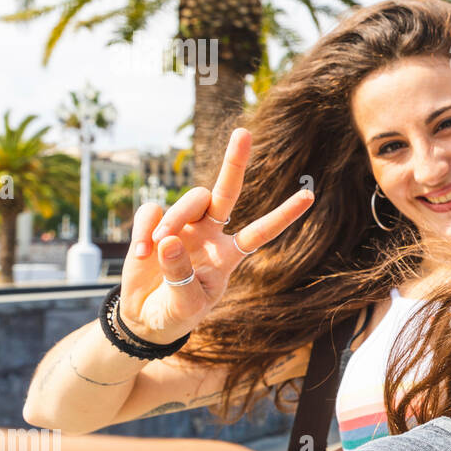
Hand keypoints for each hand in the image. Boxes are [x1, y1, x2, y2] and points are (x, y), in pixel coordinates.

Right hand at [119, 128, 314, 342]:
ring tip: (156, 247)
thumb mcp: (186, 304)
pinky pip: (152, 210)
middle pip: (227, 192)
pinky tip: (141, 253)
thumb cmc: (176, 313)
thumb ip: (181, 276)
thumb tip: (169, 239)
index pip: (261, 231)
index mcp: (229, 254)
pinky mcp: (155, 224)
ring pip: (188, 201)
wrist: (145, 318)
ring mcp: (183, 227)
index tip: (309, 195)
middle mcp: (210, 234)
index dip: (284, 215)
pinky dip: (145, 228)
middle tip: (243, 133)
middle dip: (235, 162)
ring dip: (174, 218)